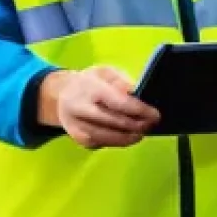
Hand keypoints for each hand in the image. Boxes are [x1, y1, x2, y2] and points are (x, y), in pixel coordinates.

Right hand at [39, 66, 160, 149]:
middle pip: (116, 123)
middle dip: (138, 125)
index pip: (118, 102)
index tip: (156, 114)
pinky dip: (120, 140)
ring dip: (131, 136)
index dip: (139, 110)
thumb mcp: (104, 72)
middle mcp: (81, 109)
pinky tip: (129, 135)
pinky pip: (105, 143)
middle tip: (153, 123)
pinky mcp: (81, 141)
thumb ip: (121, 81)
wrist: (60, 97)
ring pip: (111, 137)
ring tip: (143, 130)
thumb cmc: (88, 83)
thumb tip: (137, 93)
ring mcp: (79, 128)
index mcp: (89, 88)